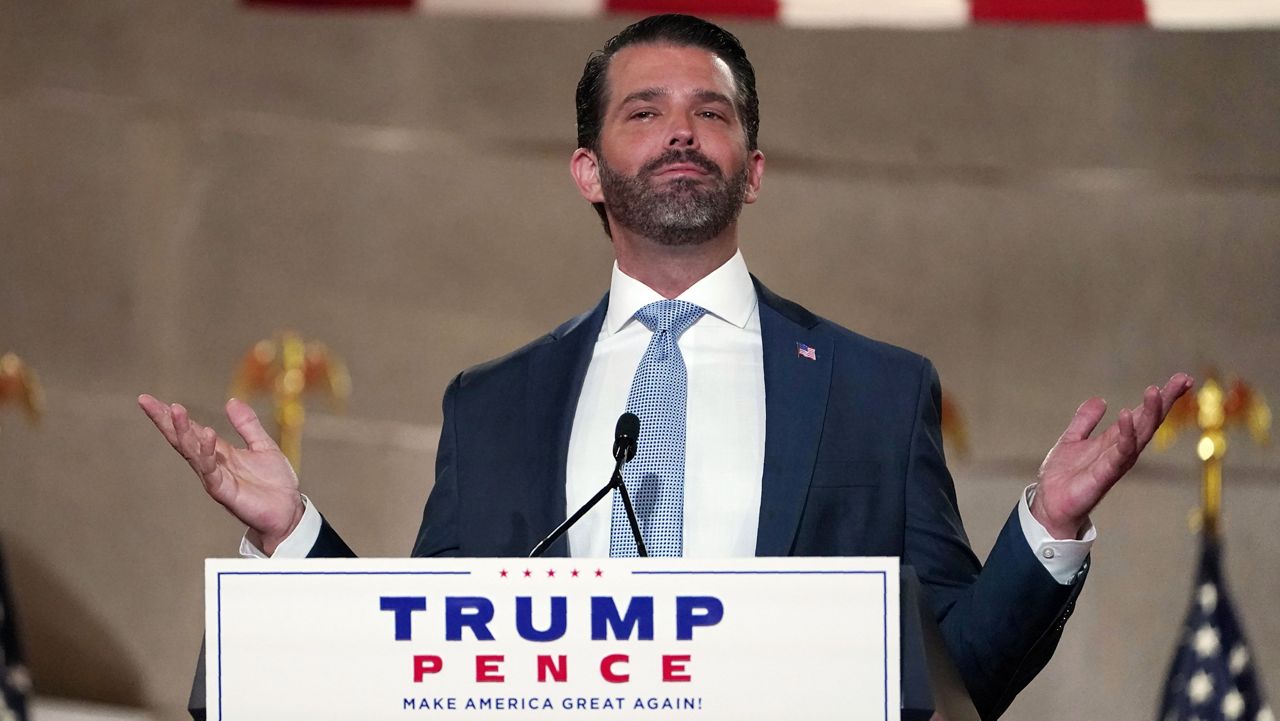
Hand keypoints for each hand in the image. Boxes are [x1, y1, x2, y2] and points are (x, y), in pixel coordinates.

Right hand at [138, 394, 303, 554]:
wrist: (288, 511)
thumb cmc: (274, 483)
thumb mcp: (263, 446)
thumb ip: (247, 425)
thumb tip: (231, 401)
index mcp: (219, 452)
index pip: (191, 430)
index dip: (174, 416)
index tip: (152, 400)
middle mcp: (212, 464)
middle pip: (182, 439)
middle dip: (164, 421)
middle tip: (146, 401)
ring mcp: (215, 477)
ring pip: (191, 451)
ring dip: (182, 430)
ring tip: (175, 409)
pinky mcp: (223, 490)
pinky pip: (210, 469)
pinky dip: (206, 451)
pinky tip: (205, 433)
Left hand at [1031, 373, 1193, 538]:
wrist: (1049, 505)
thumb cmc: (1063, 477)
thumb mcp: (1072, 440)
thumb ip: (1085, 421)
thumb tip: (1100, 400)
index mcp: (1114, 440)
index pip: (1142, 415)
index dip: (1161, 398)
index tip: (1182, 379)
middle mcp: (1121, 450)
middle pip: (1148, 422)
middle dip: (1165, 402)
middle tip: (1182, 380)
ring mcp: (1115, 463)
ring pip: (1139, 435)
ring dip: (1149, 413)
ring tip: (1155, 391)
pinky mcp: (1103, 475)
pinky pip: (1119, 453)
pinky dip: (1126, 435)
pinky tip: (1128, 415)